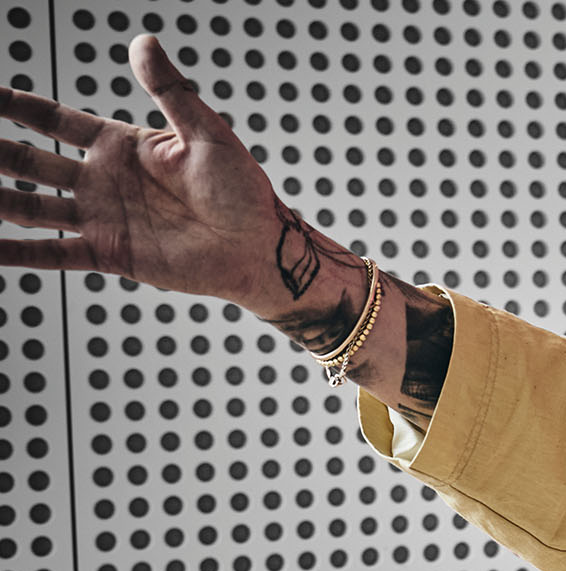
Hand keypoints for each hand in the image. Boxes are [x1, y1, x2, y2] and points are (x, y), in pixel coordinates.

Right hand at [0, 35, 306, 311]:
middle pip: (26, 161)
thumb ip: (170, 91)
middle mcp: (101, 180)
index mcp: (120, 146)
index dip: (12, 105)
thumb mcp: (206, 133)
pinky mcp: (109, 253)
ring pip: (29, 205)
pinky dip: (15, 252)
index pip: (51, 119)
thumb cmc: (243, 190)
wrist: (260, 248)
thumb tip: (143, 41)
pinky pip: (52, 253)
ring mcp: (101, 217)